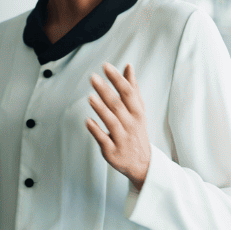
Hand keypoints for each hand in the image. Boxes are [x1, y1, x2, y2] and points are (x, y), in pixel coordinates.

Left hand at [85, 62, 150, 189]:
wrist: (142, 163)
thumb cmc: (136, 131)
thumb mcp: (138, 109)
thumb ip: (132, 88)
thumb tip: (128, 66)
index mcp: (137, 112)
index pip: (128, 92)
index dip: (117, 79)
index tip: (106, 66)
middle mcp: (130, 124)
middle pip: (118, 105)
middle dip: (106, 91)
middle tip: (93, 77)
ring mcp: (121, 138)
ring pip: (111, 121)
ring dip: (101, 109)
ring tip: (90, 97)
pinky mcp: (112, 150)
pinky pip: (104, 139)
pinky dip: (96, 130)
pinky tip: (88, 121)